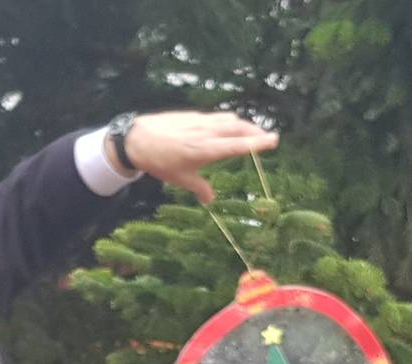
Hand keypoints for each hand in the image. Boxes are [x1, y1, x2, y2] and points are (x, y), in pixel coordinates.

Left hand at [123, 111, 278, 202]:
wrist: (138, 138)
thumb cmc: (160, 162)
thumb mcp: (181, 179)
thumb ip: (199, 188)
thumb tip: (210, 200)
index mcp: (208, 149)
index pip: (239, 145)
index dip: (257, 143)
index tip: (274, 140)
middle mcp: (208, 132)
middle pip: (238, 128)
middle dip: (255, 131)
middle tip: (268, 136)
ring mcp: (201, 121)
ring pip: (228, 119)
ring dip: (243, 124)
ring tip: (251, 130)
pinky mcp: (193, 115)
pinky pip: (216, 117)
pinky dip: (227, 120)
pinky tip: (227, 125)